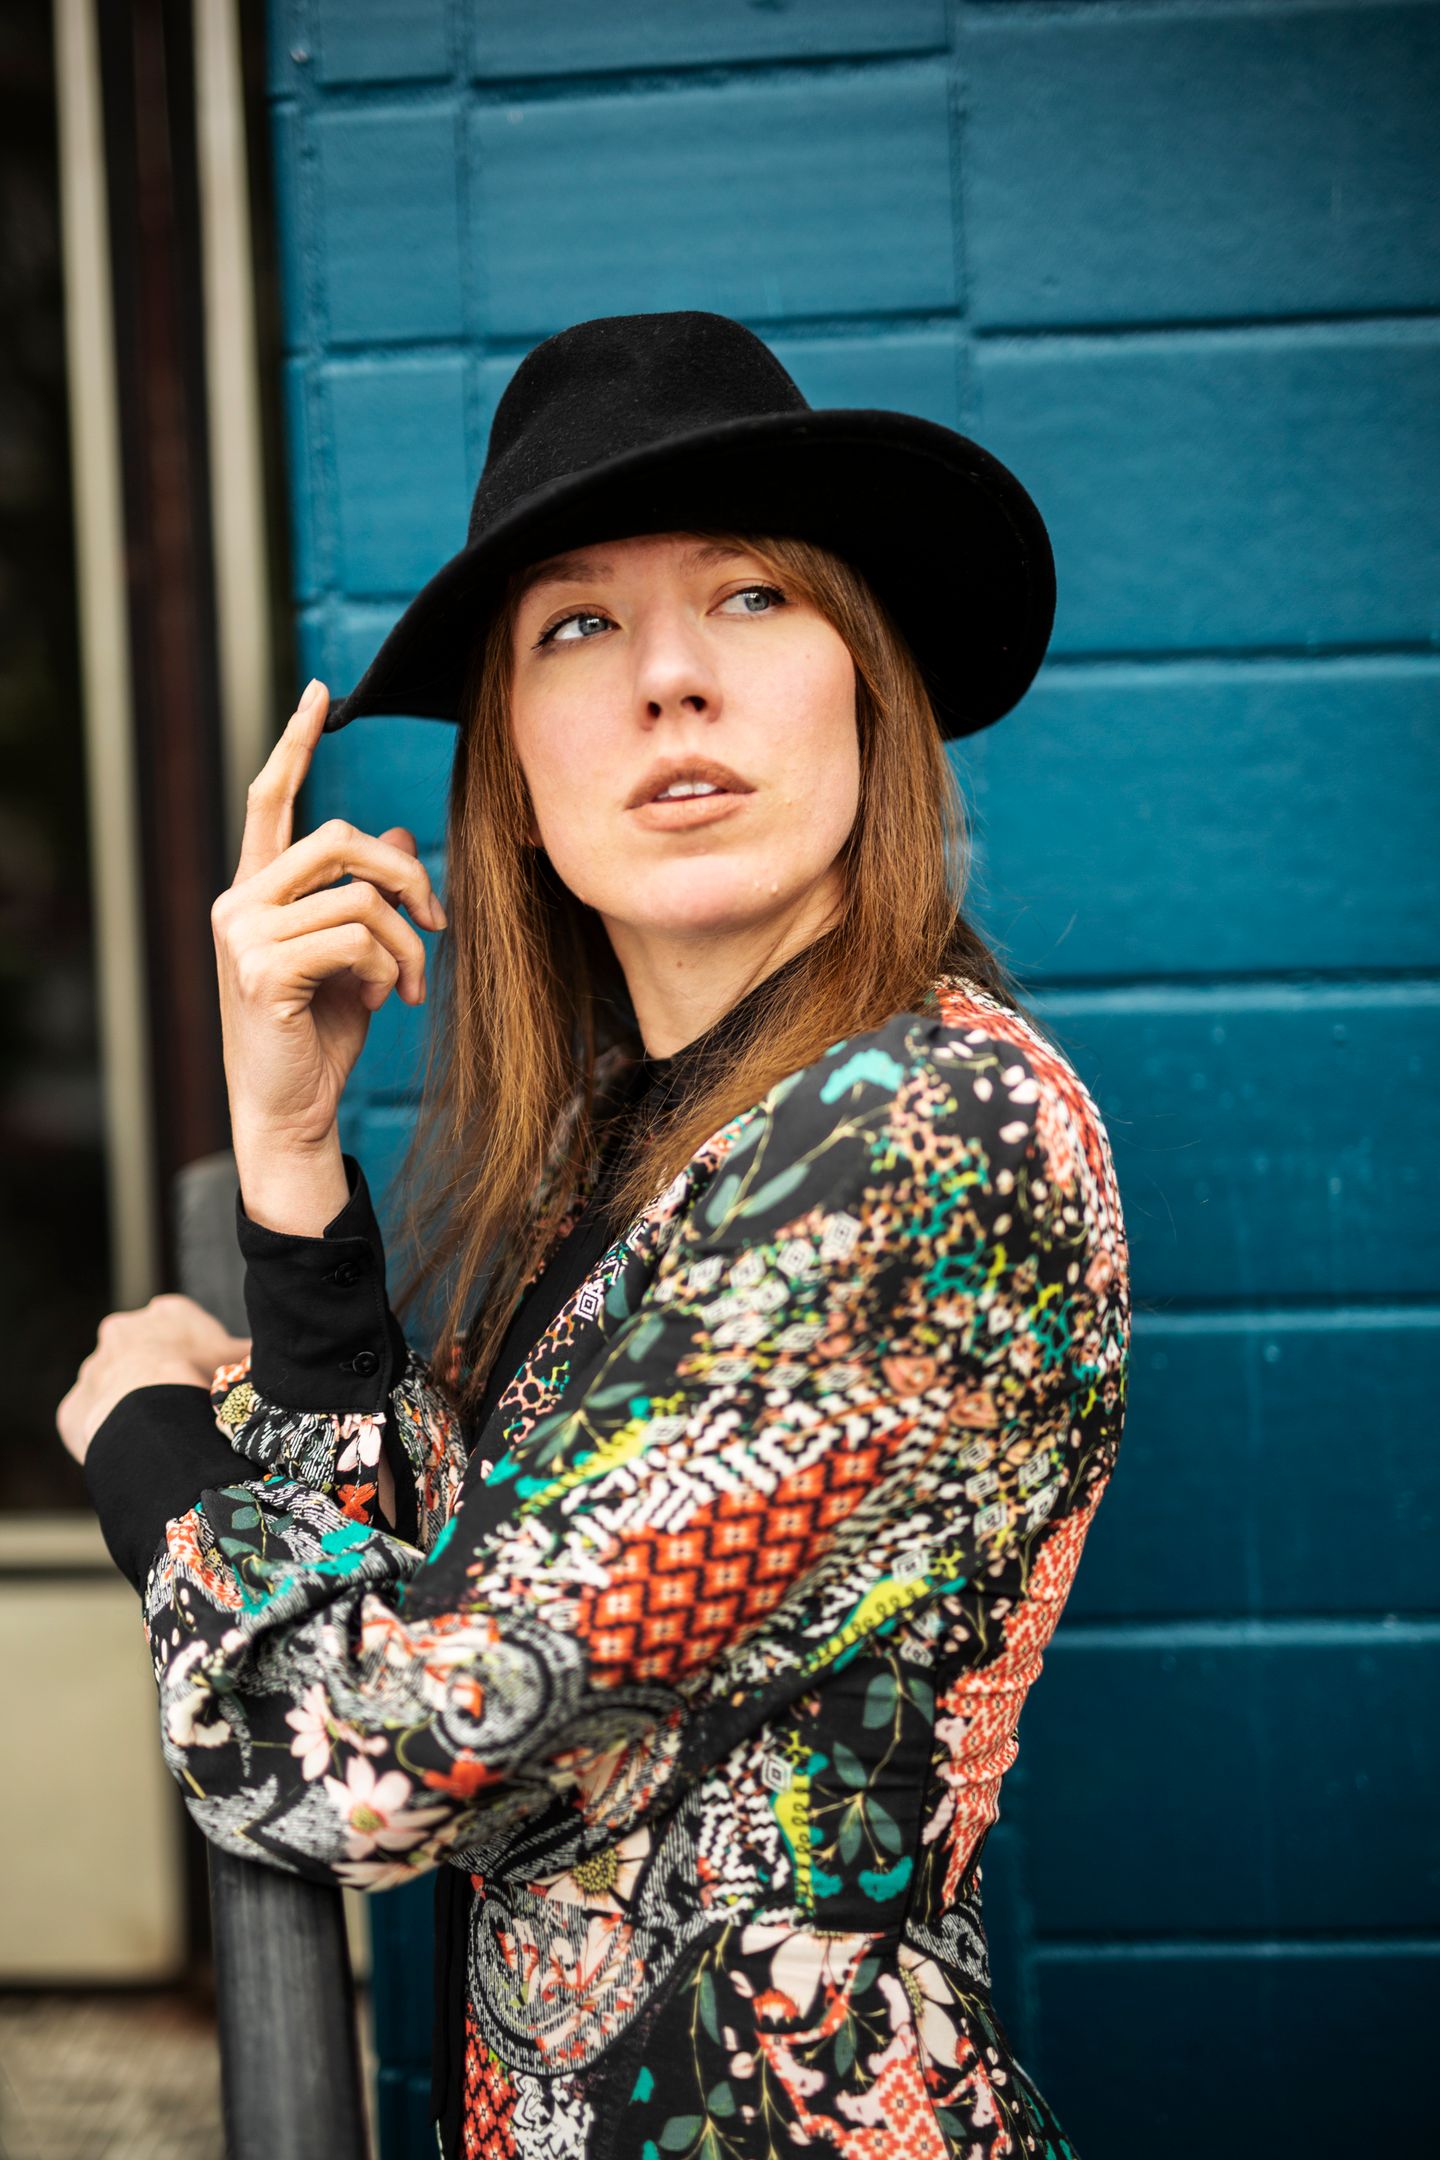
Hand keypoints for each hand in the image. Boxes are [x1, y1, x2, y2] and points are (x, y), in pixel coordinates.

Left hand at [57, 1294, 251, 1466]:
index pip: (182, 1326)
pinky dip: (110, 1432)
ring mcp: (94, 1368)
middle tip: (182, 1403)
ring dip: (131, 1403)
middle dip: (158, 1373)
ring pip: (114, 1386)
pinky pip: (93, 1420)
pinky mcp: (74, 1405)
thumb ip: (246, 1357)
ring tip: (158, 1431)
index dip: (196, 1352)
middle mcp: (122, 1332)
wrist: (151, 1412)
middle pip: (143, 1351)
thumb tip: (270, 1361)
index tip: (206, 1376)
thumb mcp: (239, 1361)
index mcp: (166, 1314)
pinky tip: (133, 1447)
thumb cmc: (202, 1380)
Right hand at [211, 677, 447, 1161]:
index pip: (270, 798)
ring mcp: (243, 935)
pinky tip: (379, 1002)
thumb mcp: (354, 957)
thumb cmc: (320, 1034)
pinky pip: (355, 938)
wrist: (291, 1111)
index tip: (320, 691)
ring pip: (360, 895)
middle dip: (407, 876)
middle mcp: (238, 902)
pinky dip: (387, 969)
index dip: (295, 742)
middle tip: (437, 924)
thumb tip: (401, 836)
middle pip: (342, 840)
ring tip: (406, 985)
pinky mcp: (262, 970)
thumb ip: (366, 895)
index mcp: (256, 891)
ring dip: (405, 943)